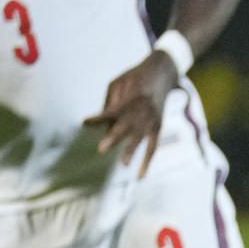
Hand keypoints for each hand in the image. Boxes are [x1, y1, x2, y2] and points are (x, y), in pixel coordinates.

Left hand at [88, 51, 182, 174]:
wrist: (162, 72)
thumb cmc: (134, 77)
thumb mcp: (118, 83)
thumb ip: (110, 103)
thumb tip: (103, 128)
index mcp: (131, 96)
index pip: (113, 110)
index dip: (100, 116)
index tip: (86, 122)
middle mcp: (142, 109)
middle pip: (127, 126)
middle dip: (114, 137)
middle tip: (102, 149)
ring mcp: (152, 119)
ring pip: (141, 138)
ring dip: (132, 151)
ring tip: (124, 164)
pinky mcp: (158, 127)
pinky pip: (153, 146)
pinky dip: (147, 161)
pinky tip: (140, 175)